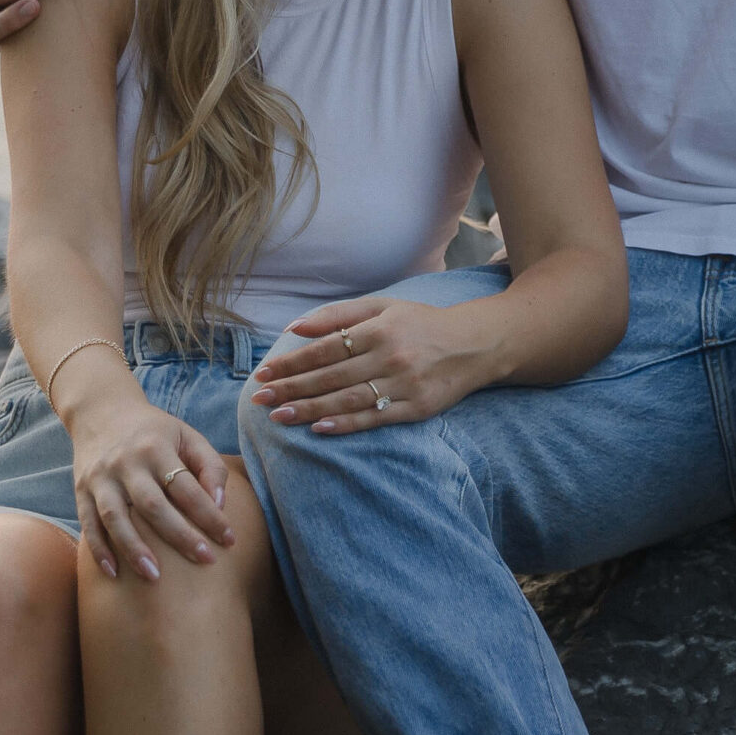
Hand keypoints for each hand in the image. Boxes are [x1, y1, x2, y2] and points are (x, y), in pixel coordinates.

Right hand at [71, 402, 233, 579]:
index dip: (209, 515)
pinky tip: (114, 573)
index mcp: (156, 447)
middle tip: (205, 560)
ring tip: (155, 577)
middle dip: (180, 535)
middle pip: (153, 505)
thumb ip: (209, 466)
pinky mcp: (81, 491)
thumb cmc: (154, 431)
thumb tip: (220, 505)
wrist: (101, 412)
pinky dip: (99, 549)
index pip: (187, 487)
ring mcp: (100, 478)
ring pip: (115, 517)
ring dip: (134, 548)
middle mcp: (126, 462)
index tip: (230, 540)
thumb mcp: (187, 436)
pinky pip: (88, 523)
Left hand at [248, 296, 494, 435]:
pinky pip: (375, 418)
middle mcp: (390, 356)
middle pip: (331, 376)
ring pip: (349, 400)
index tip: (264, 374)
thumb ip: (339, 315)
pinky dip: (346, 424)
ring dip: (311, 409)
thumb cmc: (421, 323)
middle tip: (260, 399)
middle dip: (292, 388)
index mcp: (379, 329)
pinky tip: (320, 428)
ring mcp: (404, 385)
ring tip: (280, 416)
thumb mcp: (383, 307)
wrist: (475, 344)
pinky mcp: (417, 408)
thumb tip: (295, 327)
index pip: (325, 349)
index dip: (292, 362)